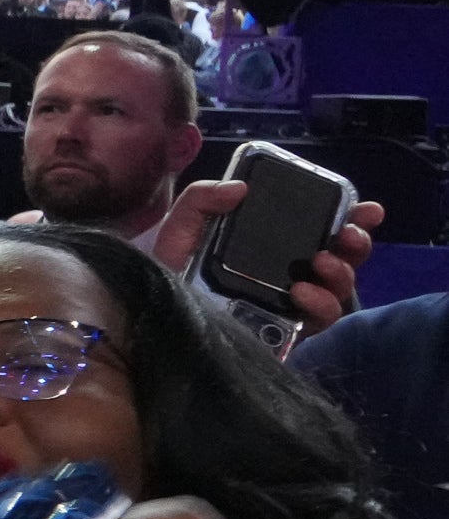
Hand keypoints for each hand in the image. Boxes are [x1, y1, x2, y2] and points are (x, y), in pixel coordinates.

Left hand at [149, 179, 383, 330]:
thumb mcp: (181, 227)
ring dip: (341, 273)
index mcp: (274, 245)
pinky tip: (301, 293)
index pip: (323, 230)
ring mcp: (290, 304)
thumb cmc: (169, 269)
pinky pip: (318, 321)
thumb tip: (239, 187)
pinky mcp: (284, 331)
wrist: (151, 314)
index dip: (352, 219)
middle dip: (355, 244)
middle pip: (342, 259)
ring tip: (321, 263)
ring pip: (339, 290)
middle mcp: (290, 274)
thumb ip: (202, 199)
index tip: (366, 209)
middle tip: (347, 236)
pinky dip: (320, 304)